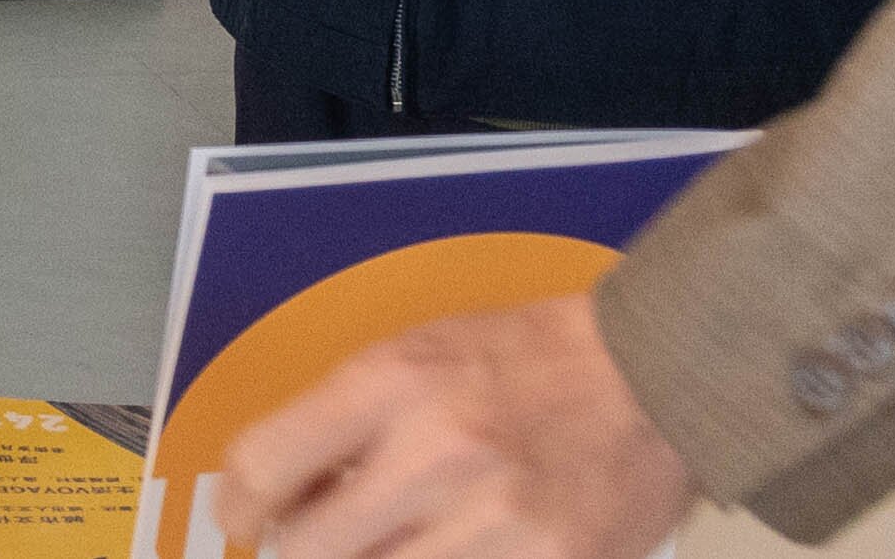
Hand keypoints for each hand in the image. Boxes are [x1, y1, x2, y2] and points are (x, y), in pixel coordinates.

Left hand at [219, 292, 695, 558]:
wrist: (654, 375)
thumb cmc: (523, 358)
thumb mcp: (415, 355)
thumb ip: (342, 420)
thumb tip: (272, 490)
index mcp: (390, 384)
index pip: (265, 464)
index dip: (240, 503)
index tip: (243, 515)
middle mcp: (436, 455)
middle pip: (311, 548)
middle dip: (304, 546)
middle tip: (322, 534)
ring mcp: (498, 525)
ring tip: (388, 540)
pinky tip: (449, 549)